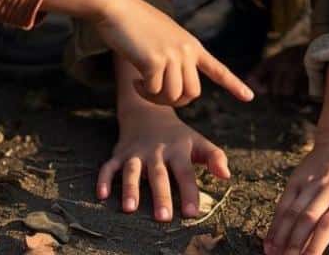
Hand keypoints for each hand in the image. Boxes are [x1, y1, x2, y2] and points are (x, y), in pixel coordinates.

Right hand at [44, 0, 253, 106]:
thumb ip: (173, 55)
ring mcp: (172, 55)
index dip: (234, 84)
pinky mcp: (155, 61)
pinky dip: (143, 92)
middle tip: (154, 93)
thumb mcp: (162, 37)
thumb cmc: (134, 22)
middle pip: (192, 94)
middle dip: (174, 101)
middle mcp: (186, 51)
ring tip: (141, 84)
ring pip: (174, 97)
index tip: (250, 97)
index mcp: (191, 45)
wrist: (116, 6)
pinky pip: (154, 91)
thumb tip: (173, 81)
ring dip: (155, 98)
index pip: (217, 69)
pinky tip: (134, 80)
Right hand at [99, 101, 228, 221]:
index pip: (185, 173)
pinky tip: (102, 195)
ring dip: (130, 189)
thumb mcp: (199, 142)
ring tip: (130, 208)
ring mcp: (136, 153)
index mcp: (178, 151)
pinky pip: (108, 167)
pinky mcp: (119, 154)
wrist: (149, 111)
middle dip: (160, 196)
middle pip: (159, 175)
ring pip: (132, 171)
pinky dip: (104, 179)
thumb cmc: (179, 137)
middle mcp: (156, 152)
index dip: (189, 192)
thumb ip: (214, 157)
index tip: (192, 213)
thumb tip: (226, 175)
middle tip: (163, 218)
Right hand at [263, 134, 328, 254]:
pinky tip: (270, 241)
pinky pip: (283, 204)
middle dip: (294, 246)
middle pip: (306, 221)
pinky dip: (275, 223)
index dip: (316, 244)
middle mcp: (327, 192)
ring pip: (292, 213)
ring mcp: (310, 185)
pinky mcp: (297, 180)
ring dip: (281, 237)